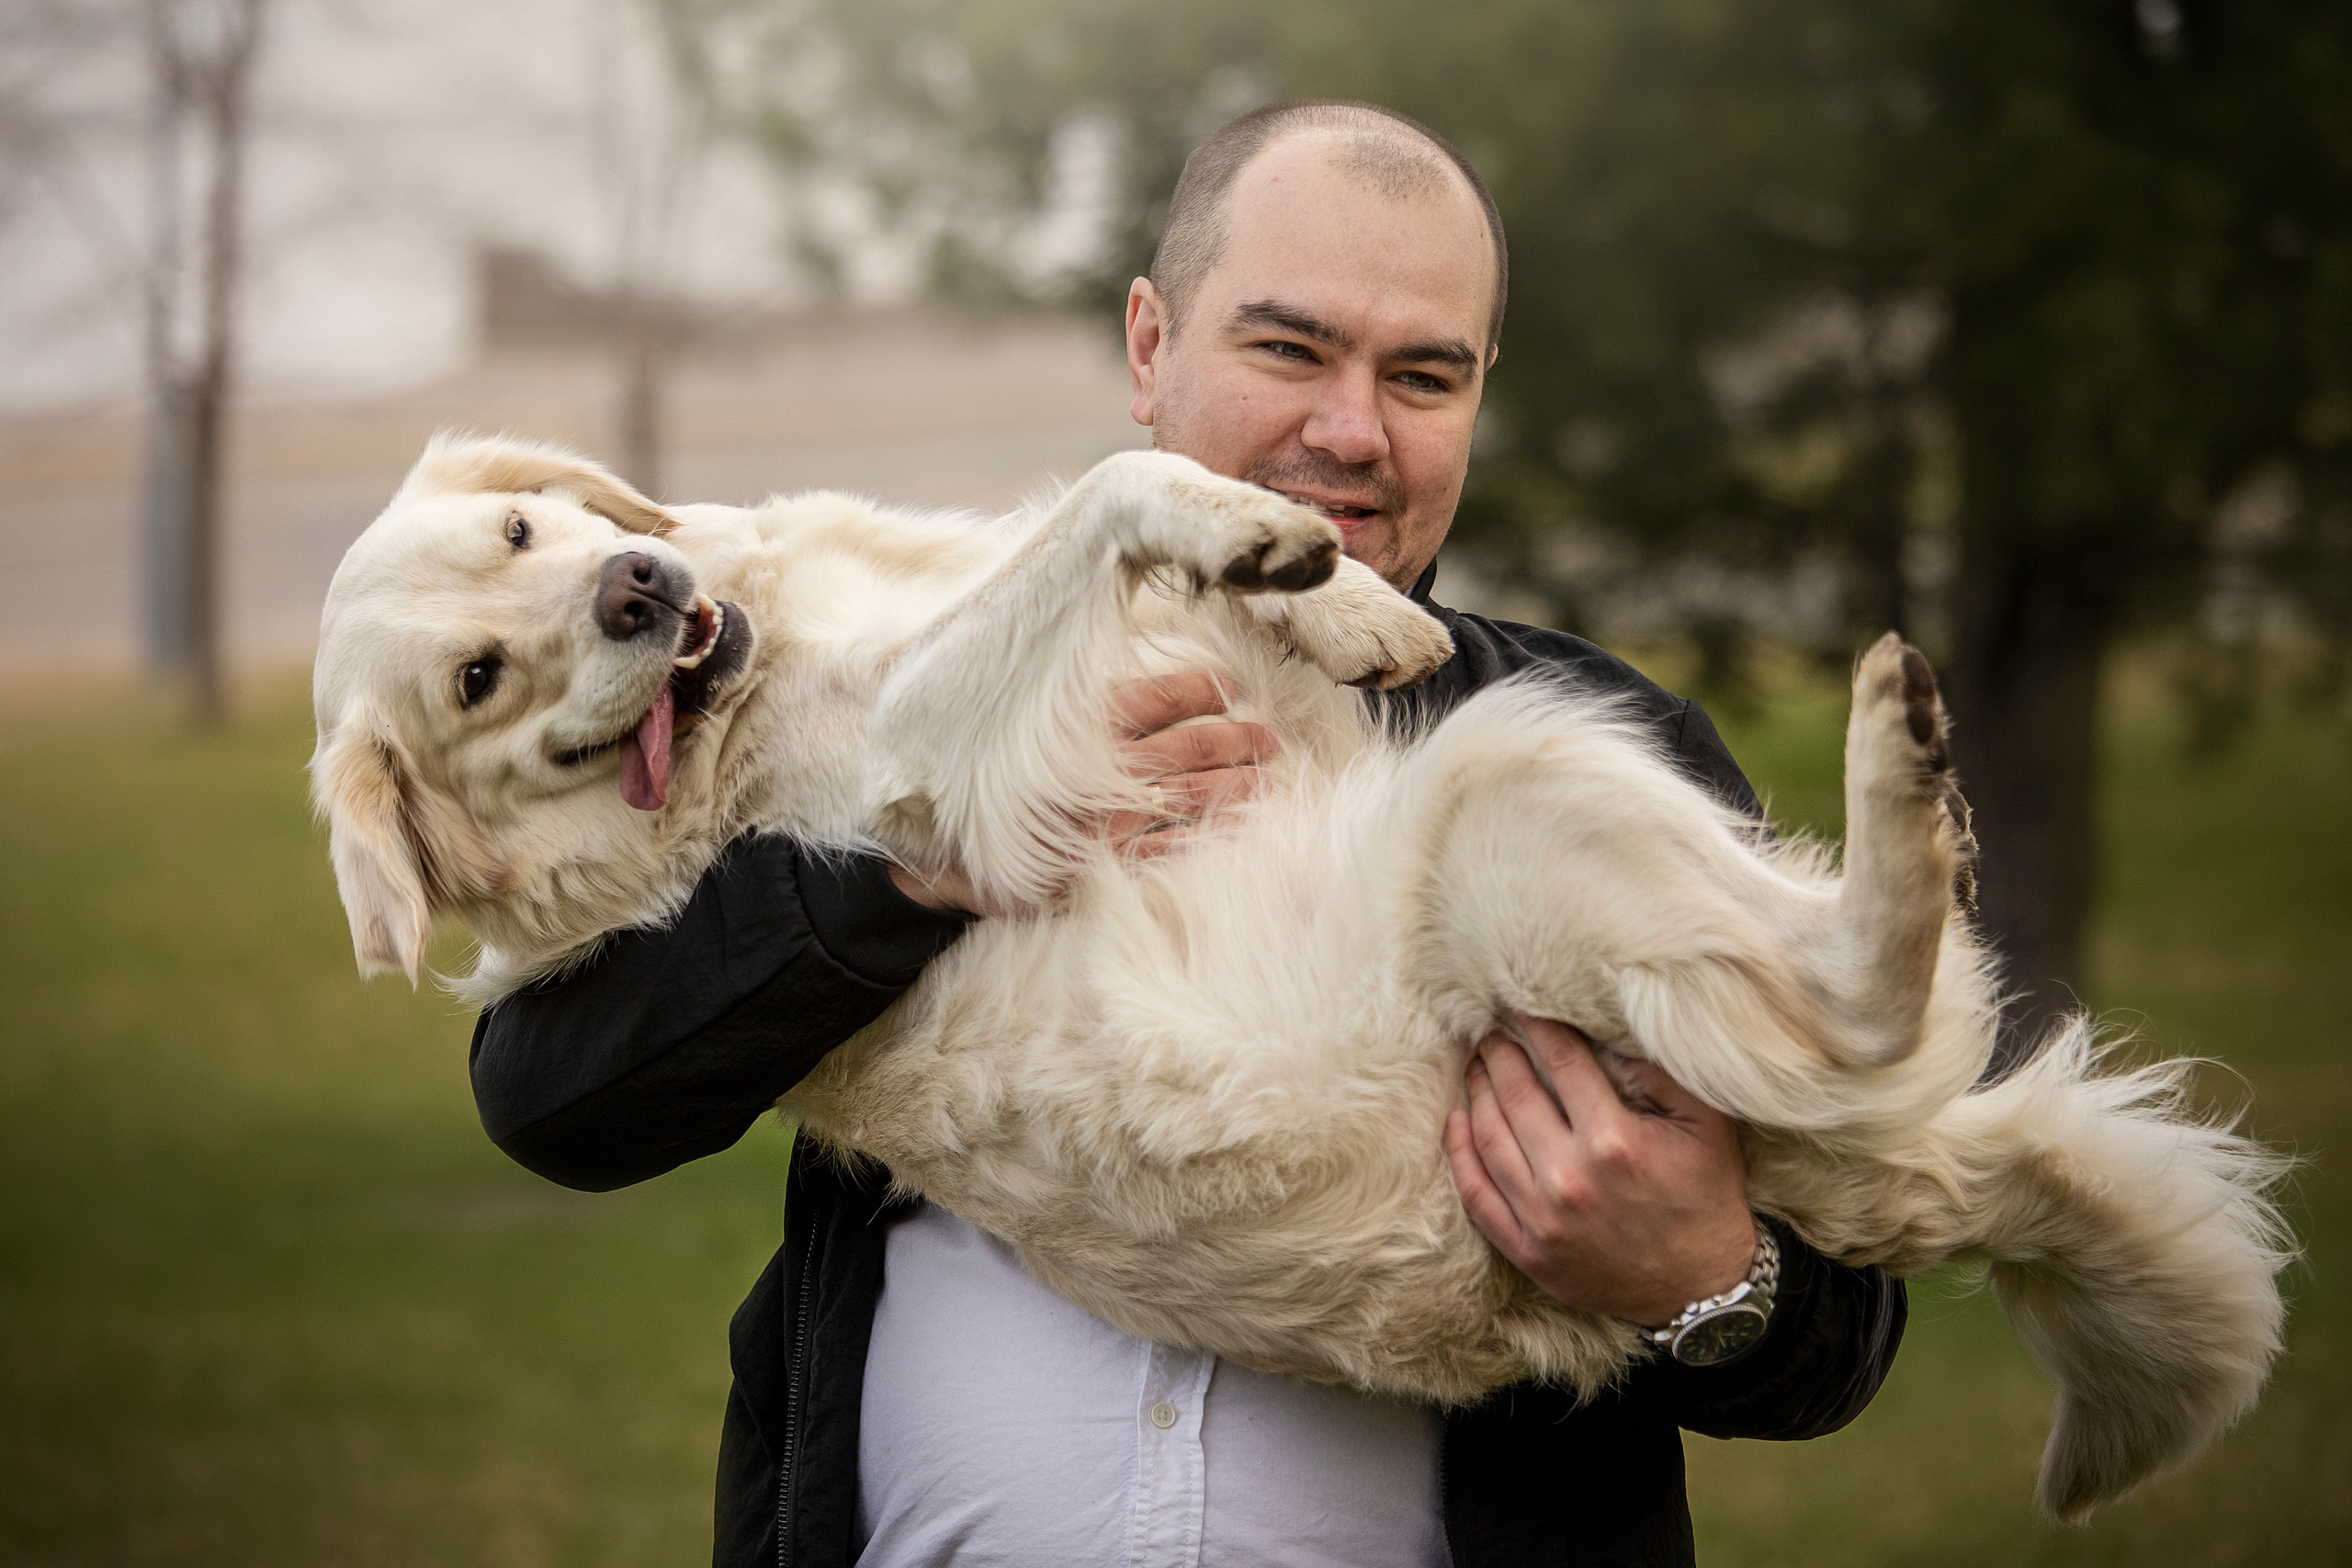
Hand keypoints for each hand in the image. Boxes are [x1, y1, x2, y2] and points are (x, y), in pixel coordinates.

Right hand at [889, 672, 1275, 913]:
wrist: (935, 860)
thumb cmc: (973, 793)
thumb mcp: (1007, 735)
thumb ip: (1056, 708)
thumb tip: (1086, 673)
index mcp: (1073, 728)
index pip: (1153, 698)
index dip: (1197, 691)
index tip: (1229, 690)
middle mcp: (1092, 769)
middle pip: (1183, 746)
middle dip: (1232, 741)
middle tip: (1270, 741)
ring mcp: (1101, 817)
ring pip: (1187, 792)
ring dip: (1234, 783)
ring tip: (1268, 777)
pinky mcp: (1101, 862)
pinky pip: (1169, 845)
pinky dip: (1208, 832)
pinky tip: (1240, 826)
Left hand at [1444, 1016, 1755, 1325]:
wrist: (1701, 1288)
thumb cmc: (1705, 1198)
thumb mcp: (1708, 1127)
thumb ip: (1666, 1074)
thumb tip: (1617, 1032)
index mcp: (1614, 1140)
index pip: (1562, 1062)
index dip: (1539, 1027)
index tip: (1523, 1006)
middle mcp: (1570, 1177)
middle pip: (1514, 1096)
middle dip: (1499, 1055)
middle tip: (1489, 1033)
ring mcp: (1542, 1219)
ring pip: (1489, 1140)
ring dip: (1476, 1095)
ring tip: (1475, 1069)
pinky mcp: (1527, 1251)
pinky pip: (1477, 1196)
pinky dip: (1460, 1155)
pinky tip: (1457, 1124)